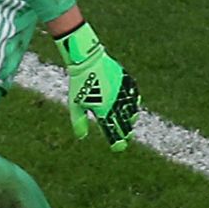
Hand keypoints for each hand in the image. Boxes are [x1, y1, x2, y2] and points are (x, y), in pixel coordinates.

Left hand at [57, 22, 139, 151]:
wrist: (88, 60)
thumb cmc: (79, 83)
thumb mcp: (75, 104)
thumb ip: (79, 121)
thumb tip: (82, 137)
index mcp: (103, 111)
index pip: (112, 131)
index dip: (117, 141)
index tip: (118, 147)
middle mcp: (115, 103)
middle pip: (124, 123)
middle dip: (126, 131)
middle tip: (126, 138)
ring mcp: (122, 92)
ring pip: (132, 110)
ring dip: (131, 118)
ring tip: (130, 122)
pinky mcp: (126, 81)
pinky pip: (133, 95)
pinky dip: (134, 102)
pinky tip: (133, 105)